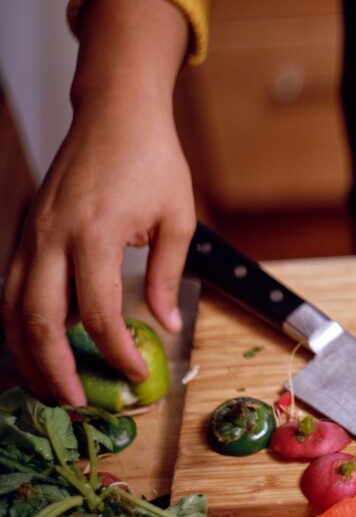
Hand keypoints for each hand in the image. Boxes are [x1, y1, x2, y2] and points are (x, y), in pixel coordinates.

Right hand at [1, 0, 191, 404]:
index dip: (117, 352)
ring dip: (28, 353)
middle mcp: (52, 236)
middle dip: (55, 369)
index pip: (100, 312)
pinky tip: (41, 344)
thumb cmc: (152, 159)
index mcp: (96, 233)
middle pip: (40, 320)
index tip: (137, 374)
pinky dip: (21, 322)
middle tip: (78, 403)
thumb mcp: (178, 217)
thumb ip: (167, 276)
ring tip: (53, 386)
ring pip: (13, 308)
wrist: (115, 113)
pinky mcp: (25, 230)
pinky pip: (12, 287)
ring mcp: (31, 233)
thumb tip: (164, 327)